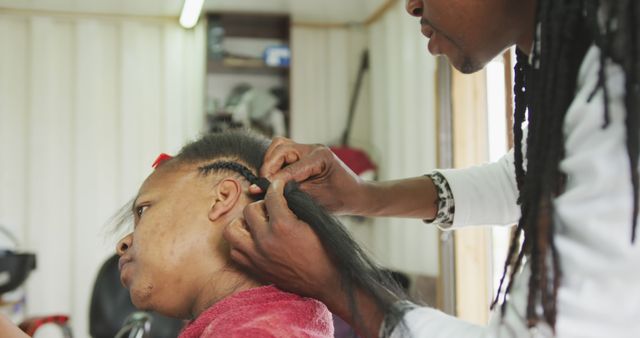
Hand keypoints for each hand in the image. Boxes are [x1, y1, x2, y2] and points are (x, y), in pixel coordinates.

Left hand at [224, 179, 341, 301]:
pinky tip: (252, 239)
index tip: (278, 186)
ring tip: (255, 223)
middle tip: (270, 207)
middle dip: (260, 204)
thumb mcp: (312, 223)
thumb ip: (294, 207)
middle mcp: (265, 240)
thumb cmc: (324, 250)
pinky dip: (240, 242)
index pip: (271, 196)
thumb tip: (282, 195)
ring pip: (232, 230)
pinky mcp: (255, 268)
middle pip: (249, 210)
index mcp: (283, 225)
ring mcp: (257, 256)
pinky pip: (235, 251)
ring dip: (242, 223)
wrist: (325, 281)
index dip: (276, 187)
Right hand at [249, 137, 364, 214]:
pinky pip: (282, 151)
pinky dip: (274, 162)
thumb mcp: (317, 199)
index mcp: (321, 157)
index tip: (260, 191)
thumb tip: (268, 192)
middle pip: (281, 148)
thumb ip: (293, 193)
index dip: (274, 180)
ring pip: (279, 146)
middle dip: (268, 166)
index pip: (291, 167)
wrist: (356, 195)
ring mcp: (308, 149)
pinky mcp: (303, 154)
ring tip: (266, 180)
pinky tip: (272, 177)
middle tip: (262, 185)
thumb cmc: (341, 199)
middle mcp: (313, 148)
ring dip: (269, 162)